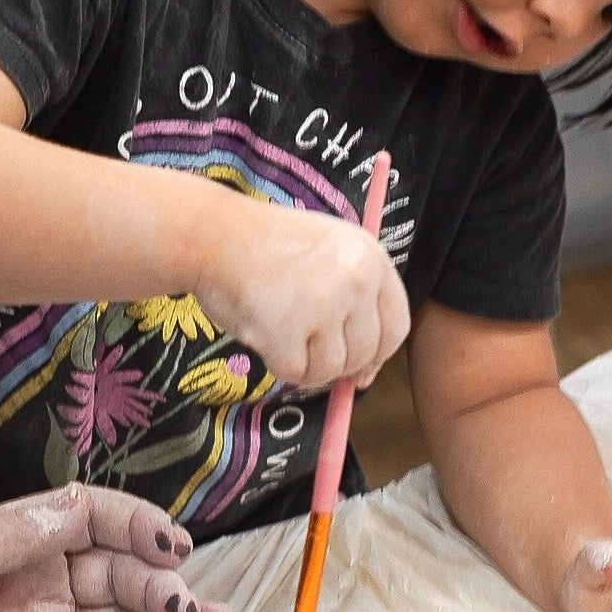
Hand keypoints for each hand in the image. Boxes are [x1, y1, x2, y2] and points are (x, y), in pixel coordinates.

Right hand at [195, 197, 409, 391]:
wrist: (215, 235)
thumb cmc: (269, 247)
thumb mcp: (329, 255)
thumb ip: (356, 305)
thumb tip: (366, 375)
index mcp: (371, 258)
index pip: (396, 326)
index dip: (377, 352)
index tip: (359, 363)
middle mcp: (355, 280)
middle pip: (366, 353)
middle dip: (338, 361)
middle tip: (308, 345)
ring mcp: (322, 305)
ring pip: (332, 369)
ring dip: (306, 363)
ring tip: (282, 330)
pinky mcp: (286, 330)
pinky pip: (296, 373)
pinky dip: (278, 362)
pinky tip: (265, 332)